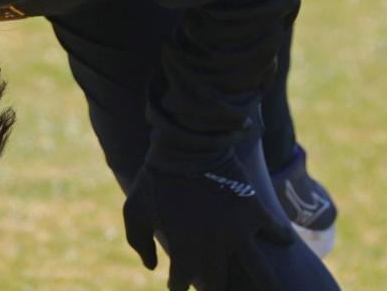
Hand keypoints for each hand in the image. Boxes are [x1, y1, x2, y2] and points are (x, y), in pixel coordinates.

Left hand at [122, 155, 293, 290]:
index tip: (178, 281)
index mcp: (184, 252)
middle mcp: (214, 250)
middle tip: (220, 286)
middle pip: (219, 287)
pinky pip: (277, 231)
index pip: (180, 285)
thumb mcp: (134, 209)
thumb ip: (138, 240)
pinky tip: (284, 240)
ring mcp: (238, 232)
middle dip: (217, 289)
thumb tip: (151, 265)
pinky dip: (282, 236)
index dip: (176, 284)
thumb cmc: (156, 176)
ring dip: (271, 287)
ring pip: (264, 276)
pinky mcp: (254, 212)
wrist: (183, 143)